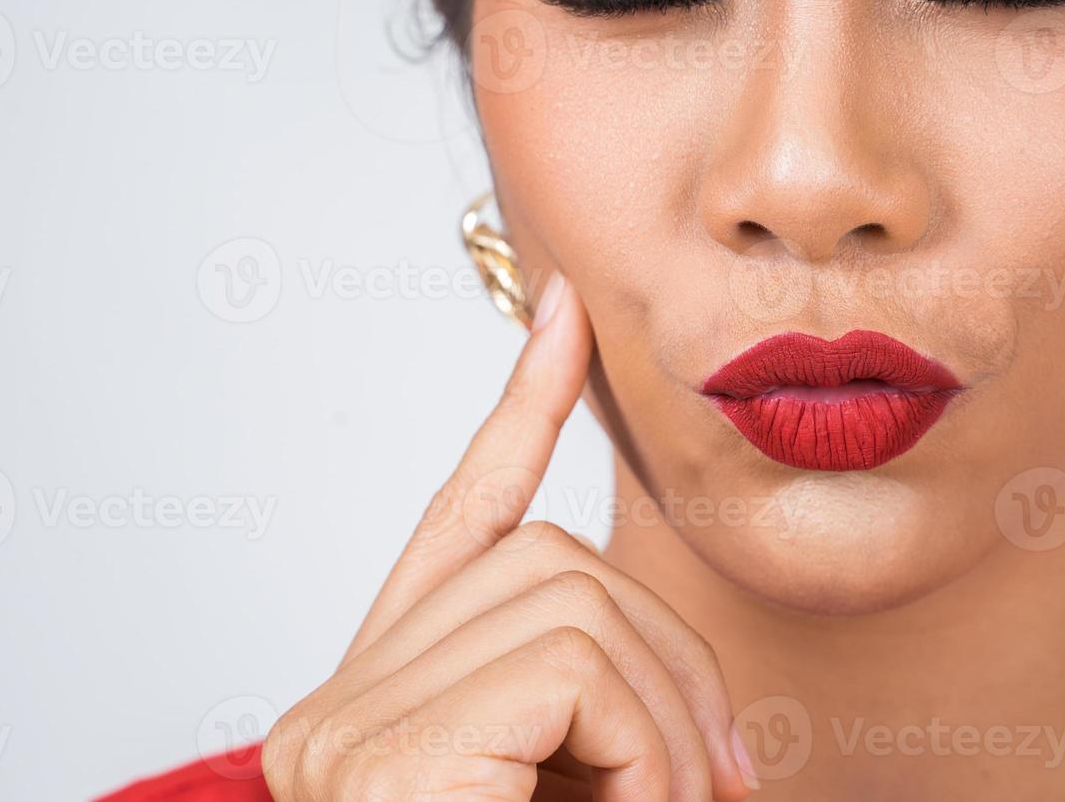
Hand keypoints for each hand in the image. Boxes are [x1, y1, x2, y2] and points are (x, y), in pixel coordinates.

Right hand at [262, 271, 757, 800]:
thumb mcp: (574, 784)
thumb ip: (597, 708)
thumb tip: (696, 680)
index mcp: (381, 698)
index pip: (459, 520)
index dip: (523, 410)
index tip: (565, 310)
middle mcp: (338, 701)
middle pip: (547, 557)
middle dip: (669, 650)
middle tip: (726, 776)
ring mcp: (346, 722)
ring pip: (572, 593)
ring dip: (668, 712)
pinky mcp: (383, 753)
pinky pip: (570, 660)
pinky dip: (648, 742)